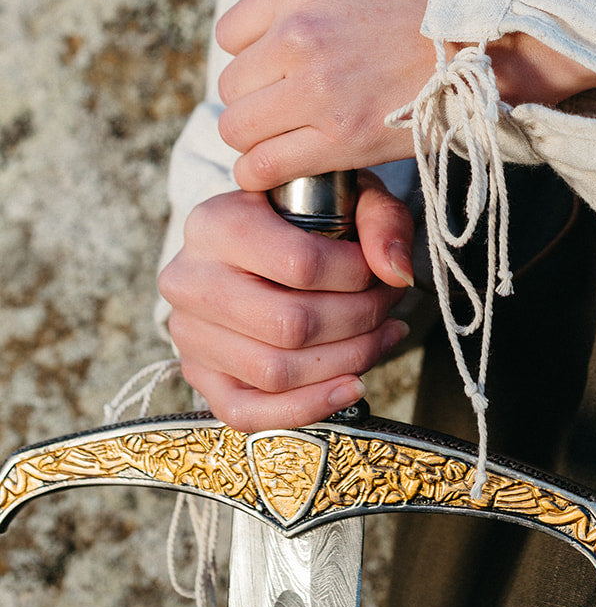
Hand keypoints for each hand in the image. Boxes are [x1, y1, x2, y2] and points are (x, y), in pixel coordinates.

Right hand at [158, 176, 414, 430]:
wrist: (252, 234)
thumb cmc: (300, 213)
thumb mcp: (343, 193)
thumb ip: (378, 219)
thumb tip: (397, 272)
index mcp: (214, 223)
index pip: (300, 264)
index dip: (358, 277)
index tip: (382, 273)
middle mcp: (188, 279)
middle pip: (291, 325)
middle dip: (359, 321)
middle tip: (389, 305)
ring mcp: (188, 333)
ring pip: (275, 373)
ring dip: (346, 362)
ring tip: (382, 335)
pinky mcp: (197, 375)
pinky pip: (248, 413)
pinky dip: (308, 406)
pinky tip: (352, 384)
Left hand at [216, 0, 438, 192]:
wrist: (481, 38)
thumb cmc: (417, 9)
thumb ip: (294, 6)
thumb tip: (254, 48)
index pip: (229, 34)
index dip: (252, 53)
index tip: (278, 64)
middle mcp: (298, 32)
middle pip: (230, 85)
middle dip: (256, 97)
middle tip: (288, 103)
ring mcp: (316, 87)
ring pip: (236, 127)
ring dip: (258, 135)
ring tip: (287, 133)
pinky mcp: (339, 137)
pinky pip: (262, 165)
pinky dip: (262, 171)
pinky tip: (282, 163)